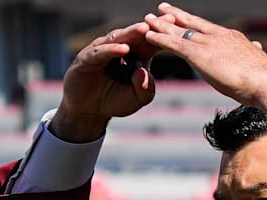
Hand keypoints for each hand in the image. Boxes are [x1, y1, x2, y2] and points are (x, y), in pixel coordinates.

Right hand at [52, 20, 164, 141]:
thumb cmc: (115, 101)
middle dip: (151, 27)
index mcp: (136, 54)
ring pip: (119, 39)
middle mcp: (120, 48)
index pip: (151, 41)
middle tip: (167, 20)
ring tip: (145, 29)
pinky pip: (101, 52)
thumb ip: (145, 89)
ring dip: (132, 33)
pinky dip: (112, 50)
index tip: (179, 28)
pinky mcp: (87, 58)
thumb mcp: (137, 99)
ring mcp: (103, 50)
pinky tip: (124, 49)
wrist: (90, 111)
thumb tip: (143, 72)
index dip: (163, 35)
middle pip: (137, 35)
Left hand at [144, 3, 266, 108]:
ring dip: (161, 26)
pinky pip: (174, 44)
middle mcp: (218, 36)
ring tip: (147, 20)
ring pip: (179, 31)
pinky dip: (160, 39)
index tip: (186, 18)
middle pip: (192, 23)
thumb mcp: (258, 61)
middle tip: (162, 9)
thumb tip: (258, 47)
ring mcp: (208, 44)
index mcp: (232, 38)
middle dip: (175, 16)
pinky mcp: (199, 55)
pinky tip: (148, 35)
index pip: (208, 28)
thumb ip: (253, 52)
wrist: (265, 83)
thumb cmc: (265, 79)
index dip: (195, 23)